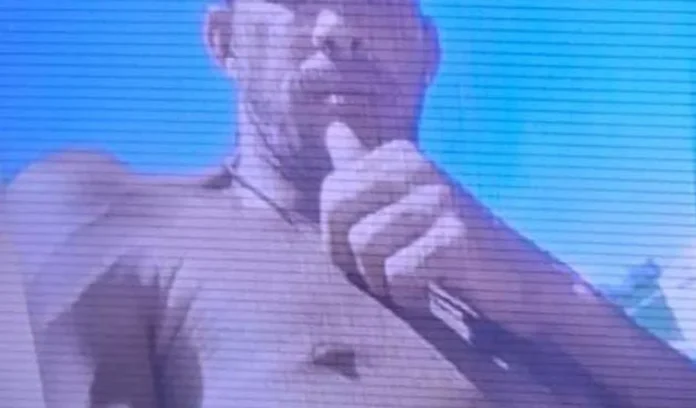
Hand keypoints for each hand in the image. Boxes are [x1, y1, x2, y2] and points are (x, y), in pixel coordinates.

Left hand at [320, 122, 546, 336]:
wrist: (517, 280)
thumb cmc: (449, 244)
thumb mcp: (402, 201)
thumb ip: (364, 168)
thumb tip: (333, 128)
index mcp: (400, 155)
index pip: (332, 192)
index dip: (339, 235)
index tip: (373, 250)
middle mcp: (419, 167)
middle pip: (340, 215)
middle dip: (352, 255)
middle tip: (384, 271)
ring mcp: (440, 199)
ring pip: (365, 247)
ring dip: (383, 281)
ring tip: (414, 280)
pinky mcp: (457, 236)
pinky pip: (398, 273)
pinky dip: (408, 295)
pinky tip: (431, 290)